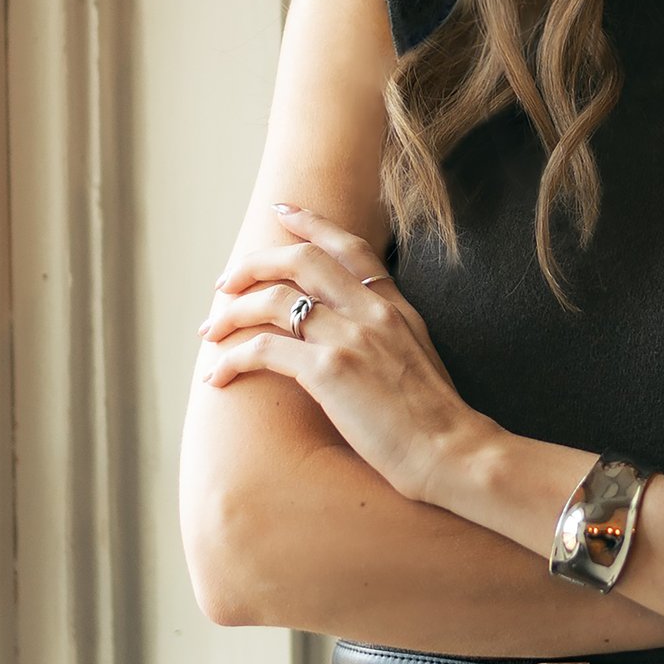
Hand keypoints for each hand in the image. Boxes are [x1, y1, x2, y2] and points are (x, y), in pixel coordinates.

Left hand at [201, 204, 482, 503]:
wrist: (452, 451)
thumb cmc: (436, 423)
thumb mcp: (420, 359)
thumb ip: (389, 335)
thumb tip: (358, 337)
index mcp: (395, 307)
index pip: (350, 247)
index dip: (312, 223)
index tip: (282, 212)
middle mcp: (372, 312)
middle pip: (301, 260)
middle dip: (253, 264)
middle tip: (225, 282)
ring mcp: (350, 338)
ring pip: (273, 300)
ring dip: (232, 313)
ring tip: (211, 332)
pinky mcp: (329, 371)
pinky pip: (262, 350)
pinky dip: (232, 359)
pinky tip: (218, 377)